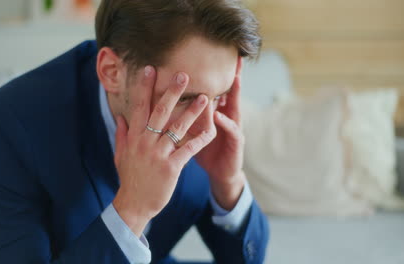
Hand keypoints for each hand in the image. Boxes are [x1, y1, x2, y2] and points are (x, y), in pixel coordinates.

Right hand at [112, 66, 214, 235]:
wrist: (134, 204)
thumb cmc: (130, 178)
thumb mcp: (121, 155)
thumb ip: (122, 135)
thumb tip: (121, 117)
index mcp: (134, 137)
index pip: (139, 106)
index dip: (144, 87)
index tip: (150, 69)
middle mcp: (145, 142)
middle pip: (160, 111)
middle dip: (172, 92)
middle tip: (184, 75)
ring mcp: (158, 154)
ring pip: (177, 128)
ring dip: (192, 111)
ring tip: (205, 98)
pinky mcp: (171, 167)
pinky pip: (188, 150)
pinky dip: (200, 140)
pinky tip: (211, 130)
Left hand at [196, 58, 245, 209]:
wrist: (219, 175)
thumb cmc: (205, 151)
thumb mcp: (194, 130)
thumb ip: (186, 114)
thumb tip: (168, 100)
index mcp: (215, 113)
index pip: (215, 89)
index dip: (215, 74)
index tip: (213, 54)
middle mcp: (227, 117)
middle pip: (230, 93)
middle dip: (234, 76)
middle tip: (236, 58)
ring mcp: (233, 129)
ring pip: (235, 108)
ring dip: (234, 94)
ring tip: (234, 79)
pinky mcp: (235, 144)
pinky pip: (231, 131)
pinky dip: (225, 123)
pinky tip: (219, 115)